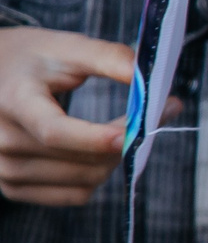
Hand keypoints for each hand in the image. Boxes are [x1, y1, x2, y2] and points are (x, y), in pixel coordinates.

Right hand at [0, 27, 133, 205]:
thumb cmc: (33, 58)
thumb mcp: (67, 47)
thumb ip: (110, 59)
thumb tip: (148, 77)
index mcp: (14, 101)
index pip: (54, 132)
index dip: (95, 138)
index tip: (134, 131)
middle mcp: (3, 141)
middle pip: (78, 159)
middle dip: (125, 141)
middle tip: (158, 112)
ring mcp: (5, 168)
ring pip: (84, 181)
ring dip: (115, 159)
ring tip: (123, 130)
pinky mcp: (13, 187)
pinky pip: (74, 195)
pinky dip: (97, 176)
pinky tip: (97, 151)